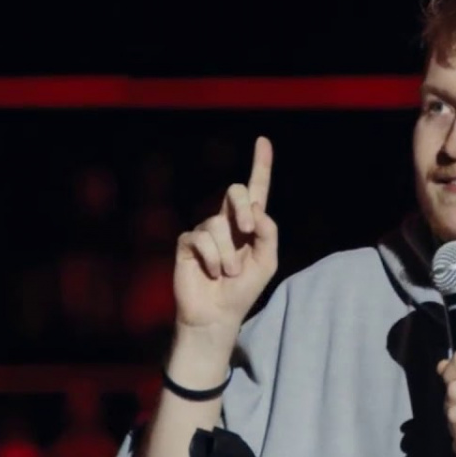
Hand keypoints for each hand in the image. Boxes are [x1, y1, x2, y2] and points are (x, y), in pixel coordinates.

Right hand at [174, 136, 278, 345]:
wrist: (219, 315)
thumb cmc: (244, 290)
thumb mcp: (267, 262)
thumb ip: (268, 233)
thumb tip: (257, 207)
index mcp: (249, 224)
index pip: (256, 190)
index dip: (261, 165)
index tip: (263, 141)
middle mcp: (226, 221)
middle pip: (235, 191)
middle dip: (243, 208)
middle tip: (248, 230)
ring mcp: (205, 230)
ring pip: (218, 225)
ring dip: (229, 254)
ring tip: (228, 273)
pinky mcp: (187, 242)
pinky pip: (201, 238)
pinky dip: (212, 258)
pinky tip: (212, 272)